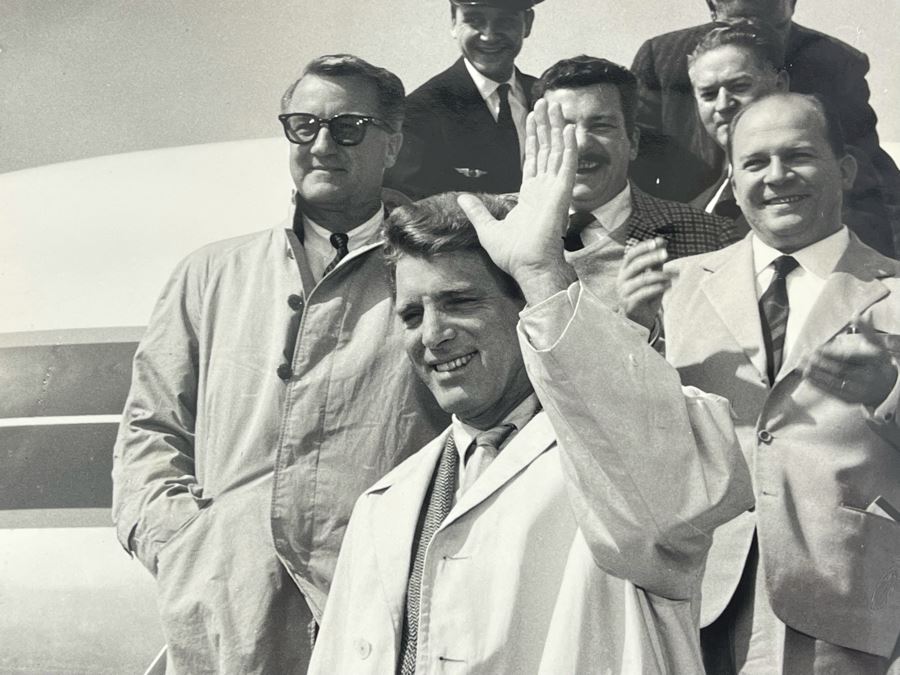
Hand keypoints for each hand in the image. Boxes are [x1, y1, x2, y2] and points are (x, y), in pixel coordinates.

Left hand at [458, 99, 576, 304]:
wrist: (527, 266)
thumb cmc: (512, 254)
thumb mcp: (487, 228)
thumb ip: (477, 211)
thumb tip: (462, 198)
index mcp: (531, 196)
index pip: (534, 159)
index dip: (534, 138)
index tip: (533, 118)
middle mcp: (545, 189)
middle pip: (546, 150)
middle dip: (545, 126)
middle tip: (545, 102)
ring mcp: (555, 190)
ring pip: (557, 151)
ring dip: (556, 128)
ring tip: (554, 105)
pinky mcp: (562, 193)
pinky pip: (566, 165)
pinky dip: (568, 146)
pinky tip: (568, 128)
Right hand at [616, 237, 675, 329]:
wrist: (639, 318)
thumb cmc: (646, 295)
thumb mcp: (651, 276)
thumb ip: (655, 262)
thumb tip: (662, 241)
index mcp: (625, 271)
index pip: (631, 255)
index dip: (643, 247)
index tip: (657, 242)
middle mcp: (621, 280)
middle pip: (636, 265)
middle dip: (651, 258)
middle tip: (666, 254)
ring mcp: (624, 292)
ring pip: (643, 279)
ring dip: (661, 275)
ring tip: (674, 274)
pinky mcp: (629, 303)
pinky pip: (645, 293)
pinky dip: (658, 288)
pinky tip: (669, 285)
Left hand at [803, 319, 898, 406]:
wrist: (888, 387)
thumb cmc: (879, 362)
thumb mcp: (878, 346)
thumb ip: (866, 331)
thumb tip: (855, 315)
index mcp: (874, 363)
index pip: (849, 358)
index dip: (831, 353)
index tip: (817, 348)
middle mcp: (868, 378)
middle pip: (839, 370)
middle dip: (820, 363)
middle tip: (805, 355)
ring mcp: (859, 391)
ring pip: (833, 382)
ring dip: (815, 373)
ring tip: (800, 365)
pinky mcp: (851, 400)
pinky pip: (832, 392)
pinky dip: (818, 384)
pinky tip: (806, 377)